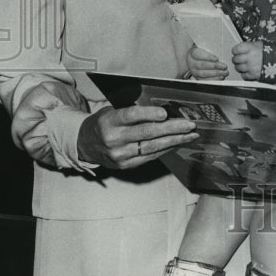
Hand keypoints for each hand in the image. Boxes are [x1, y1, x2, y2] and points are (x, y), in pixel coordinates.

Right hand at [77, 105, 198, 168]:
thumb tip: (163, 110)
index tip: (165, 113)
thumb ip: (132, 112)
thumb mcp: (111, 111)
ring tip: (190, 135)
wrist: (85, 144)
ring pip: (152, 147)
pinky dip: (166, 149)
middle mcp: (114, 139)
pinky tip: (177, 143)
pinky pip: (150, 156)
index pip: (131, 116)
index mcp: (110, 121)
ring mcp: (120, 154)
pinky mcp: (126, 165)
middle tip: (189, 124)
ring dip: (174, 140)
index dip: (149, 114)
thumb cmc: (104, 123)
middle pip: (147, 133)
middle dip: (171, 128)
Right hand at [187, 43, 229, 79]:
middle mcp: (192, 63)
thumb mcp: (205, 48)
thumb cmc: (203, 53)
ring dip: (216, 74)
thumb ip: (211, 48)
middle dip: (214, 66)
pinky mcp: (198, 78)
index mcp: (193, 53)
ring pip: (204, 74)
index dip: (208, 57)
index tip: (216, 58)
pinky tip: (221, 77)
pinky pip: (205, 81)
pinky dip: (214, 80)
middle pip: (202, 65)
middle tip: (224, 66)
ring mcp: (194, 72)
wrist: (195, 60)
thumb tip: (221, 48)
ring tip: (224, 72)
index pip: (198, 54)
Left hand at [231, 41, 263, 80]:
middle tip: (239, 59)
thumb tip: (241, 49)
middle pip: (236, 59)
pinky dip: (245, 74)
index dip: (235, 51)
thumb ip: (249, 47)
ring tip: (244, 65)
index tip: (236, 51)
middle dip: (236, 59)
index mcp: (251, 48)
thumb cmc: (270, 52)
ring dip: (240, 67)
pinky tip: (248, 71)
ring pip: (238, 68)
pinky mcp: (253, 75)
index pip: (236, 49)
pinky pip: (244, 76)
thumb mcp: (259, 45)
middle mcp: (250, 57)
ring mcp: (251, 67)